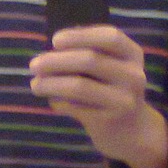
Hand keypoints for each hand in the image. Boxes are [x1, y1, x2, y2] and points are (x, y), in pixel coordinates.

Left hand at [28, 25, 167, 167]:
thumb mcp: (110, 66)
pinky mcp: (109, 121)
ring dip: (50, 84)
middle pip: (90, 60)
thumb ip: (87, 53)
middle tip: (33, 65)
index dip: (80, 36)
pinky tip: (53, 101)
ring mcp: (123, 100)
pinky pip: (74, 107)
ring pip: (79, 86)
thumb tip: (49, 52)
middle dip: (56, 61)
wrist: (131, 131)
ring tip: (35, 85)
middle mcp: (133, 75)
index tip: (55, 41)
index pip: (109, 37)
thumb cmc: (111, 89)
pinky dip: (58, 102)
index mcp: (133, 54)